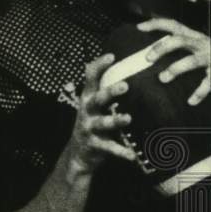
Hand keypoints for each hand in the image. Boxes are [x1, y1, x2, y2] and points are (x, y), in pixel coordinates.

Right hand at [68, 53, 135, 177]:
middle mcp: (87, 111)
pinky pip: (109, 148)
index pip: (91, 77)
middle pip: (98, 98)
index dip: (99, 66)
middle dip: (110, 92)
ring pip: (103, 123)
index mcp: (88, 98)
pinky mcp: (95, 145)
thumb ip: (105, 90)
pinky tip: (132, 155)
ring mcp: (89, 128)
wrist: (79, 154)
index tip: (111, 56)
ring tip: (128, 118)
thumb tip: (129, 70)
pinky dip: (121, 152)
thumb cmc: (93, 123)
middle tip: (125, 86)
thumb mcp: (94, 105)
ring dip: (115, 120)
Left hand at [137, 18, 210, 105]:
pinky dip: (199, 93)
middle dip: (161, 47)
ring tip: (163, 79)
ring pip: (191, 60)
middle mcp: (204, 44)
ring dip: (175, 69)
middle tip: (148, 58)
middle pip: (179, 40)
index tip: (139, 27)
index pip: (174, 25)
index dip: (156, 24)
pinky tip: (191, 101)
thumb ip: (183, 49)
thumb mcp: (200, 51)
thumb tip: (155, 55)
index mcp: (196, 37)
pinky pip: (208, 83)